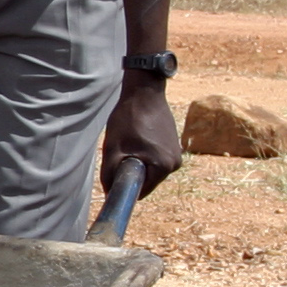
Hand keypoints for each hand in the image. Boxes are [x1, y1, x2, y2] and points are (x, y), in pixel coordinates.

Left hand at [102, 72, 181, 190]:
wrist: (144, 92)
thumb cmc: (129, 119)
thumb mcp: (113, 150)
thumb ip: (110, 175)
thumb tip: (109, 194)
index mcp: (164, 167)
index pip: (142, 191)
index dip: (126, 186)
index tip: (115, 175)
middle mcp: (175, 163)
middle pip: (147, 180)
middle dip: (132, 171)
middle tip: (121, 152)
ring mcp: (176, 153)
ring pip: (150, 168)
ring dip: (138, 161)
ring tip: (130, 142)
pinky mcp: (174, 144)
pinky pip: (156, 157)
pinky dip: (145, 152)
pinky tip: (138, 137)